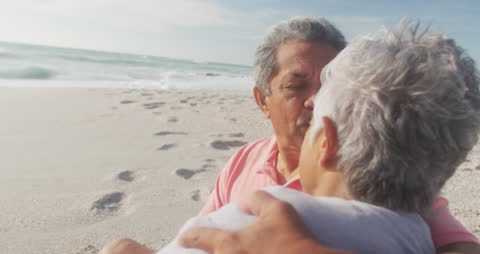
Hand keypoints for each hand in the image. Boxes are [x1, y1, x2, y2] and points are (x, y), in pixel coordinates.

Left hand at [179, 190, 352, 253]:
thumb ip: (257, 199)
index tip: (182, 238)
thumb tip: (242, 202)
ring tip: (229, 252)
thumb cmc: (292, 238)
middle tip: (202, 250)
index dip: (190, 236)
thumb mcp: (277, 209)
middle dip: (204, 253)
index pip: (201, 237)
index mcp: (229, 244)